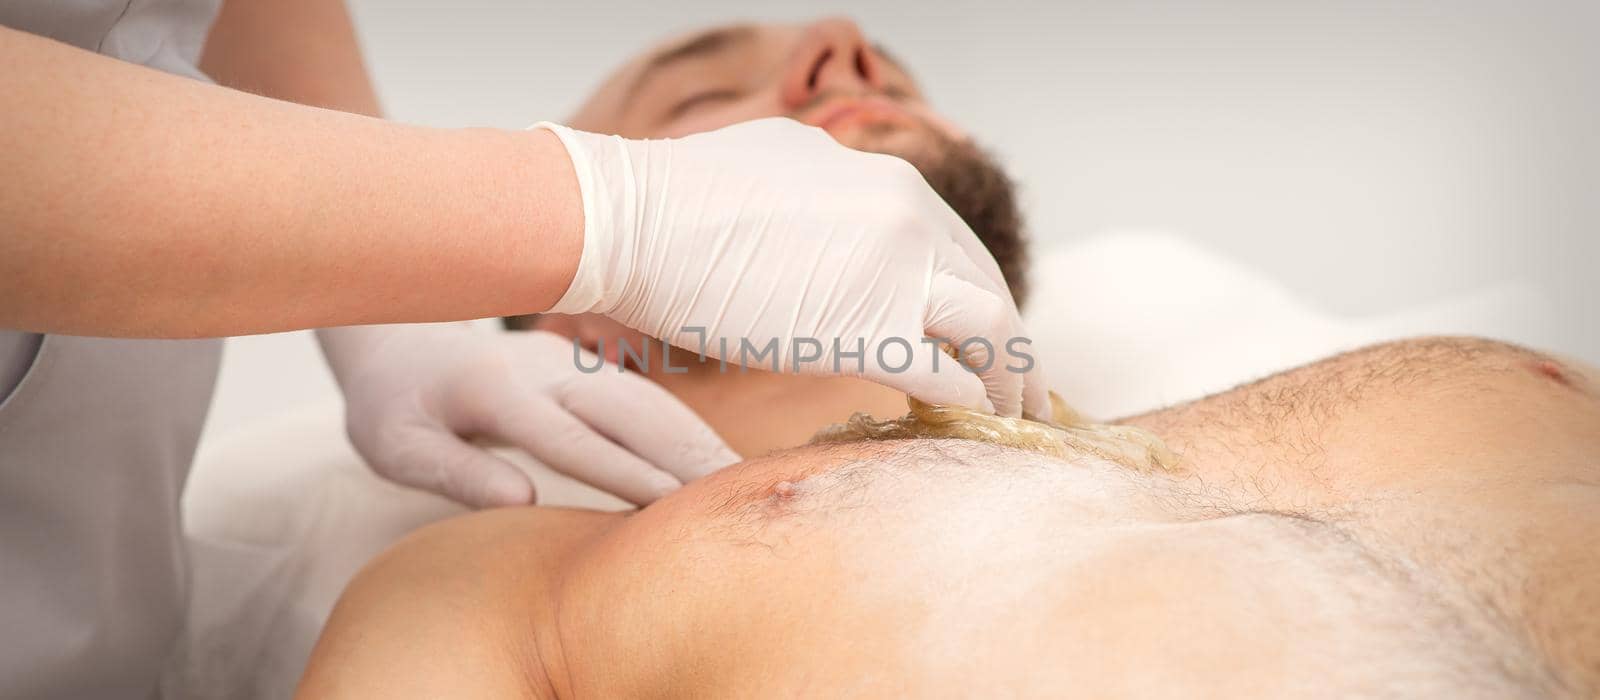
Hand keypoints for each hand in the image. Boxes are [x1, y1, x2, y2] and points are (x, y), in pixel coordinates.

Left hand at [320, 324, 739, 507]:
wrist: (397, 341)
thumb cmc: (393, 408)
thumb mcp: (396, 447)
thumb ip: (455, 473)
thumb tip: (520, 502)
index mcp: (495, 391)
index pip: (571, 438)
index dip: (622, 472)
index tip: (670, 503)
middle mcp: (544, 369)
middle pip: (628, 413)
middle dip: (684, 454)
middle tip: (737, 495)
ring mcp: (569, 363)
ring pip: (646, 400)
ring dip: (695, 440)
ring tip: (742, 483)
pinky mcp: (583, 367)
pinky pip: (645, 398)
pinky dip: (684, 430)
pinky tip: (713, 462)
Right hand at [537, 118, 1048, 418]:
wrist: (630, 220)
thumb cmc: (672, 200)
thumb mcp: (773, 163)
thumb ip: (822, 190)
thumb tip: (823, 205)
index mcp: (885, 178)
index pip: (957, 247)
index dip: (974, 298)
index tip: (978, 338)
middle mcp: (909, 212)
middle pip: (989, 287)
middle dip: (1010, 344)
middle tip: (1019, 388)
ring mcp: (898, 269)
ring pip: (994, 331)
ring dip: (1013, 382)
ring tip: (1018, 422)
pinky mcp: (872, 331)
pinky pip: (951, 378)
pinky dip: (971, 408)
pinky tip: (969, 434)